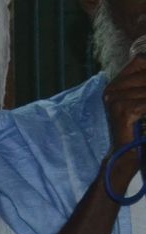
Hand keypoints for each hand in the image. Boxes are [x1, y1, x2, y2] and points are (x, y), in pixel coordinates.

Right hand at [104, 55, 145, 175]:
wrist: (126, 151)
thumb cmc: (137, 125)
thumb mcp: (140, 99)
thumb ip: (142, 83)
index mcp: (115, 84)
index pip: (139, 60)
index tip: (145, 91)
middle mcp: (111, 90)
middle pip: (145, 76)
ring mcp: (114, 100)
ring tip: (145, 108)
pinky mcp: (123, 111)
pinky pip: (145, 103)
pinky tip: (145, 117)